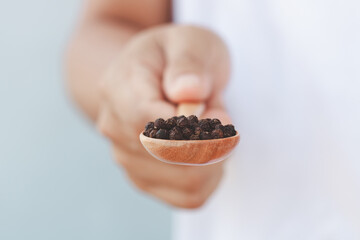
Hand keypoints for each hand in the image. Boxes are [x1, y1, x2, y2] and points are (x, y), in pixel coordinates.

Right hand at [97, 25, 230, 207]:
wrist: (152, 77)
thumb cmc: (174, 58)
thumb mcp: (189, 42)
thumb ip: (188, 63)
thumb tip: (188, 93)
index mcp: (119, 88)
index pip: (152, 124)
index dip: (196, 126)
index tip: (219, 113)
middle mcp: (114, 128)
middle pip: (172, 159)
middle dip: (212, 142)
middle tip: (219, 116)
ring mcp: (126, 158)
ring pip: (187, 182)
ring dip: (215, 158)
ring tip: (210, 131)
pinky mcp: (144, 179)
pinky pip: (187, 196)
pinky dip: (210, 177)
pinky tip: (206, 153)